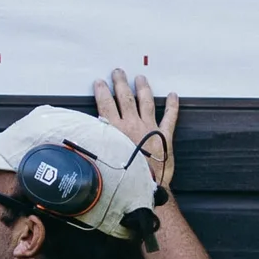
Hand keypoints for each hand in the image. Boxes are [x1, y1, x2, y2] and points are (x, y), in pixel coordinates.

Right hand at [96, 66, 177, 187]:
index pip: (106, 105)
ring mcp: (150, 128)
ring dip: (143, 88)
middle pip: (125, 98)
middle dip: (120, 83)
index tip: (99, 82)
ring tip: (140, 78)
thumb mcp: (103, 159)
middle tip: (118, 72)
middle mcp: (132, 125)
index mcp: (115, 130)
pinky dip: (173, 105)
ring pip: (146, 101)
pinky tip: (173, 95)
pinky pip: (170, 117)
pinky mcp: (165, 135)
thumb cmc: (123, 178)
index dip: (102, 92)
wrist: (145, 187)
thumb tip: (85, 137)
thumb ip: (97, 144)